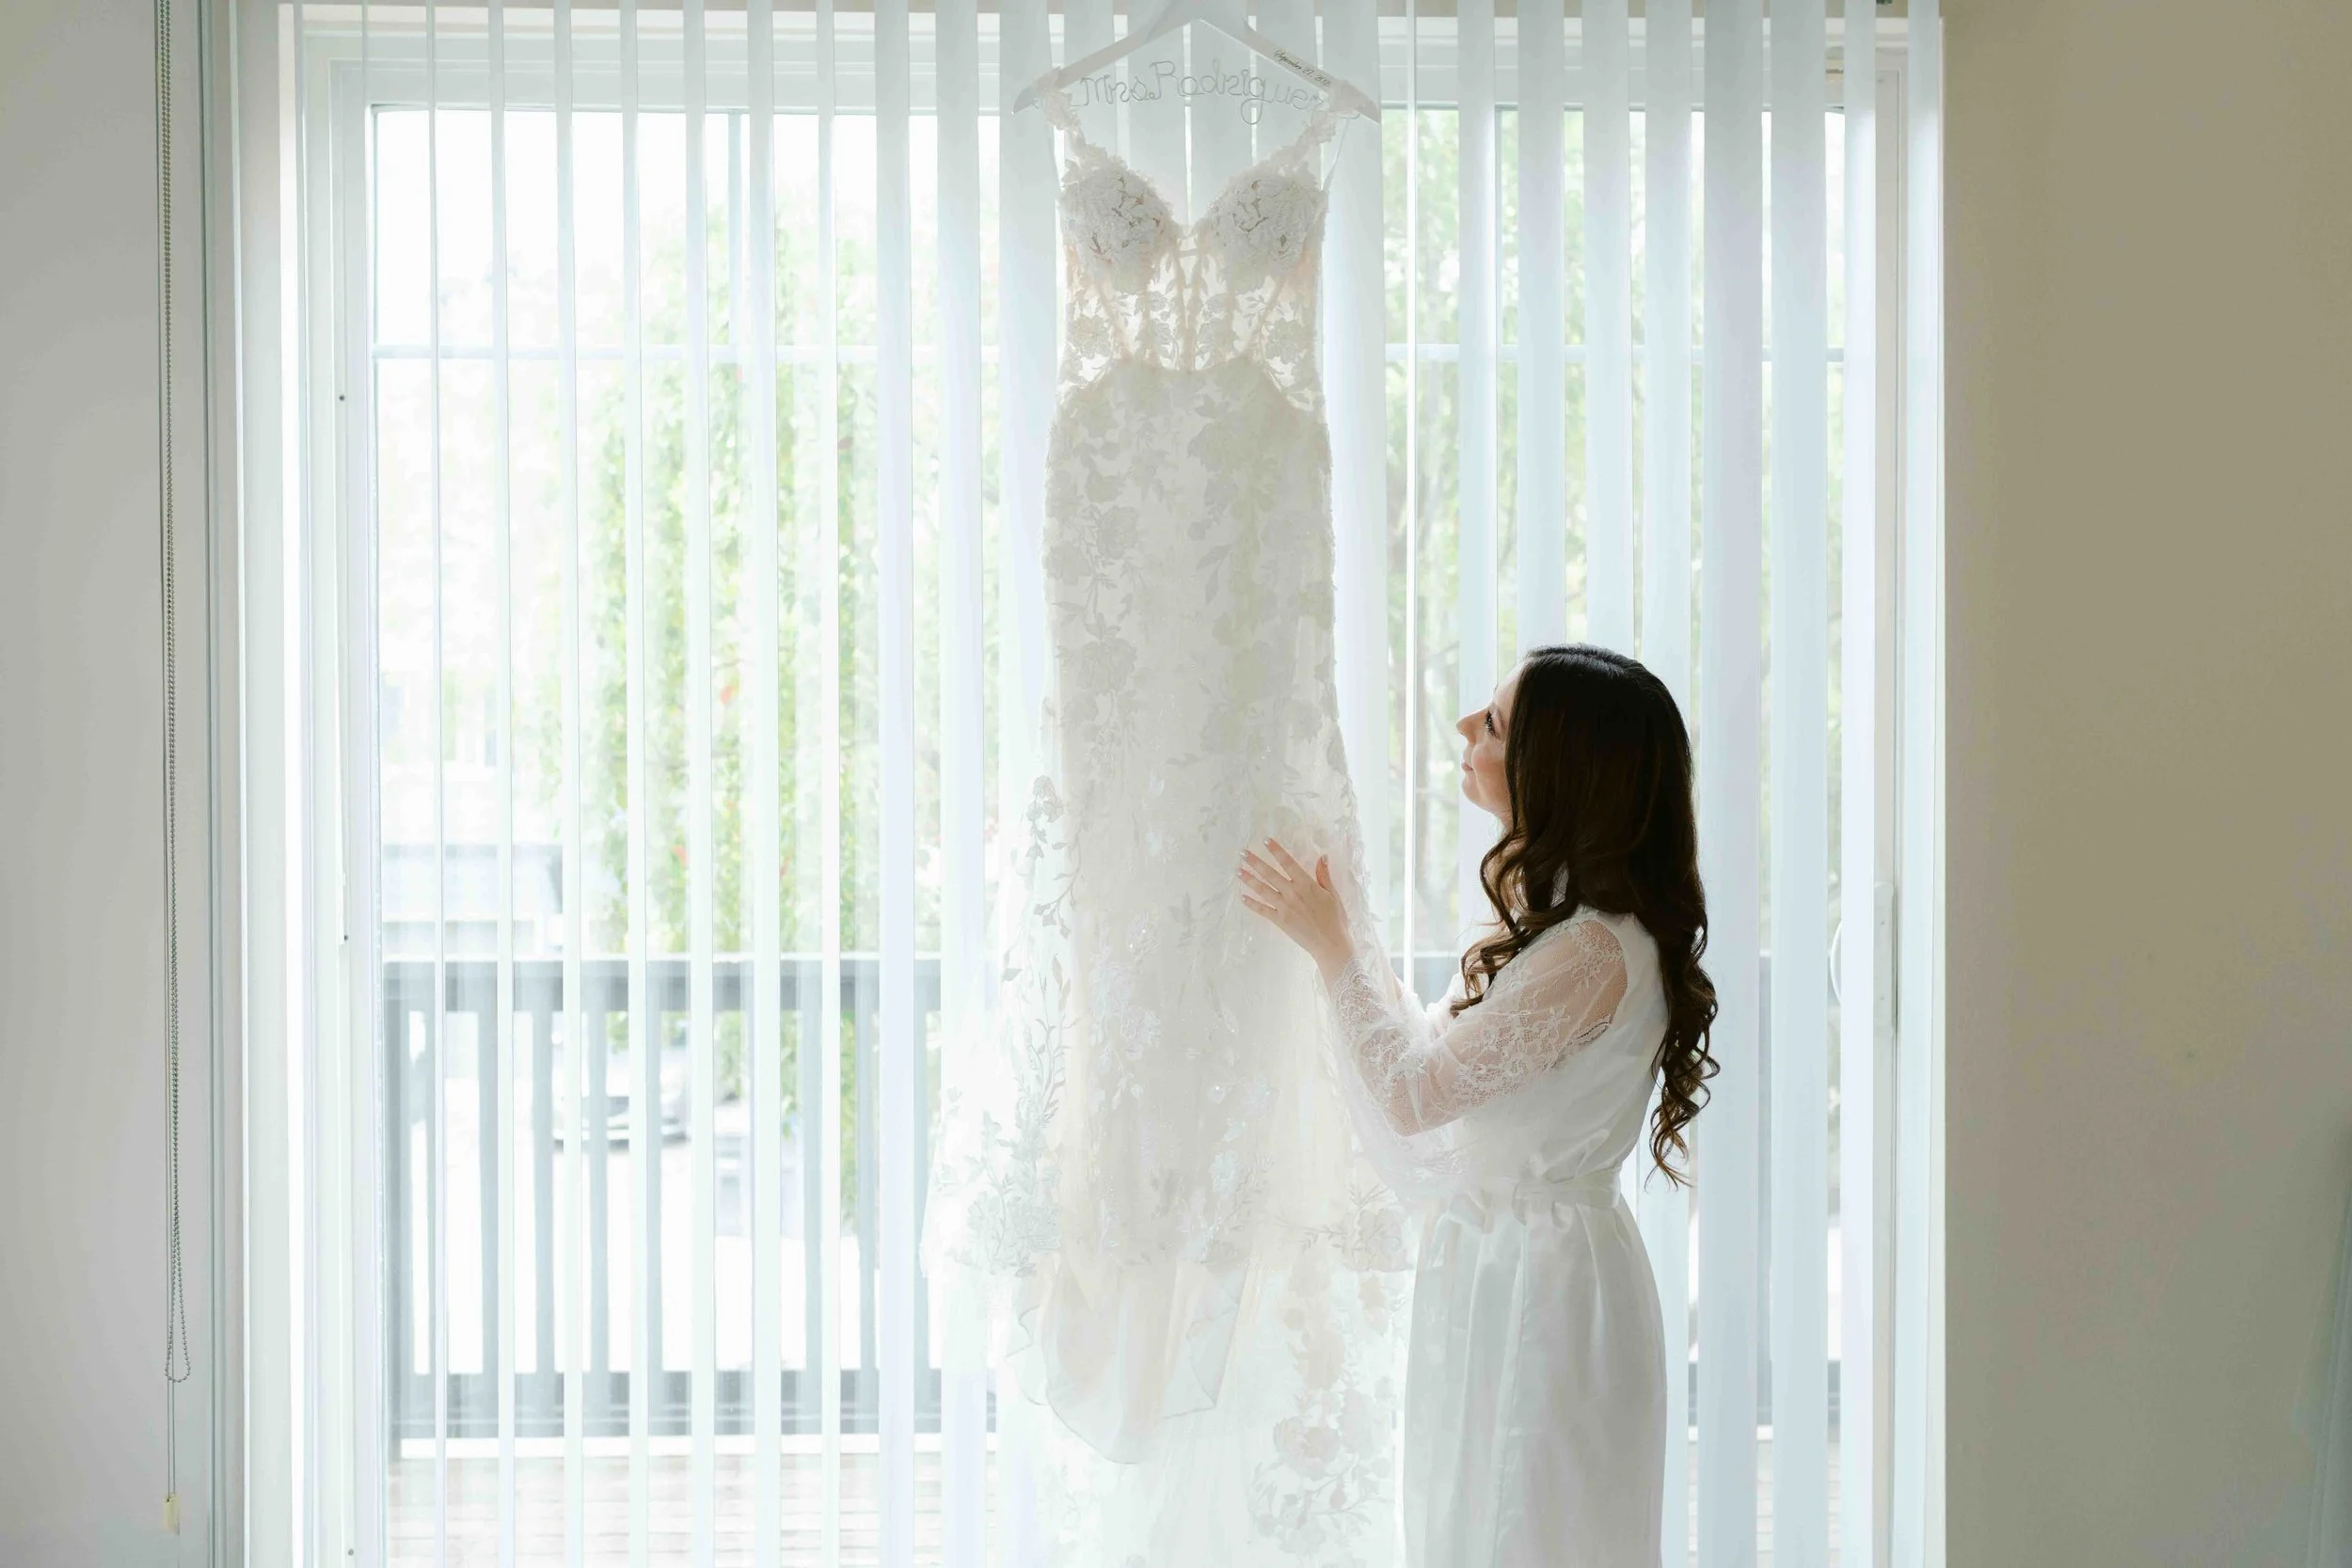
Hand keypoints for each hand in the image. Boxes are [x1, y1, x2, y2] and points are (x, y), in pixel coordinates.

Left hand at [1236, 837, 1353, 981]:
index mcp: (1306, 885)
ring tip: (1237, 871)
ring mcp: (1284, 907)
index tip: (1265, 841)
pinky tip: (1242, 897)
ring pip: (1262, 890)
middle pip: (1270, 874)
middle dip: (1255, 862)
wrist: (1330, 944)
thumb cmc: (1335, 919)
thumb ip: (1324, 875)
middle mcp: (1292, 893)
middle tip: (1242, 853)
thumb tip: (1322, 856)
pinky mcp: (1279, 921)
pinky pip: (1262, 910)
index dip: (1276, 851)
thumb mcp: (1332, 894)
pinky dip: (1251, 903)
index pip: (1288, 863)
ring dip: (1249, 879)